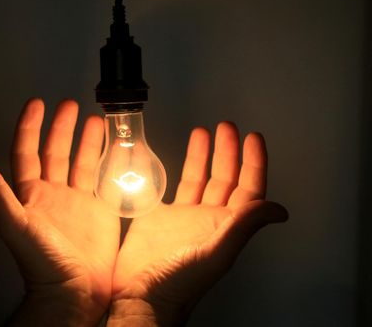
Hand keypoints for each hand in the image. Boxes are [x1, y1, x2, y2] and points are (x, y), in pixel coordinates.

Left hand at [0, 99, 119, 325]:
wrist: (75, 291)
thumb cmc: (41, 261)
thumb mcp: (14, 223)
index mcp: (31, 194)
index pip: (27, 152)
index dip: (30, 127)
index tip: (37, 104)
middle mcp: (54, 193)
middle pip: (57, 152)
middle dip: (62, 127)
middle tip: (71, 104)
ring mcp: (79, 201)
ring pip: (83, 161)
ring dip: (88, 139)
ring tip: (96, 118)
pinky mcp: (102, 210)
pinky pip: (105, 179)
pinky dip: (111, 161)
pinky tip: (117, 146)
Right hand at [109, 122, 287, 325]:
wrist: (141, 294)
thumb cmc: (180, 282)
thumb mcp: (216, 253)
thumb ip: (244, 227)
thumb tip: (279, 209)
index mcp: (226, 226)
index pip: (248, 189)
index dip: (253, 163)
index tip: (253, 138)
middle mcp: (208, 219)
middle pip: (224, 178)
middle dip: (228, 151)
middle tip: (227, 127)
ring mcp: (183, 217)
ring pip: (198, 178)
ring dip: (203, 155)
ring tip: (203, 132)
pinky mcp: (159, 216)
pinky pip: (170, 186)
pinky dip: (171, 169)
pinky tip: (170, 154)